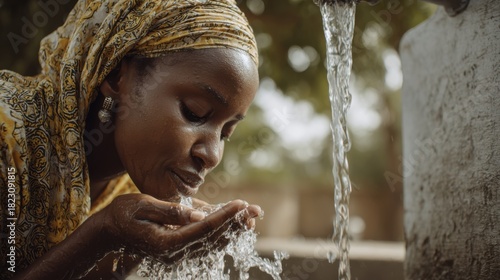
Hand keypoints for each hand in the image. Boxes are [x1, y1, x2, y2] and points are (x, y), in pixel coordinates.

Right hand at [96, 194, 261, 263]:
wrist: (108, 234)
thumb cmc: (122, 215)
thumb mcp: (142, 207)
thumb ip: (170, 212)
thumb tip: (198, 215)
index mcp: (166, 242)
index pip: (203, 229)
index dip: (224, 217)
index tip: (241, 204)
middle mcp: (175, 253)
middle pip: (213, 239)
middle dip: (236, 223)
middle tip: (256, 210)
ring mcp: (177, 254)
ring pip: (212, 244)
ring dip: (233, 230)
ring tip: (251, 217)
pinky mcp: (178, 250)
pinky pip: (205, 243)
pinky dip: (222, 233)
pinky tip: (234, 224)